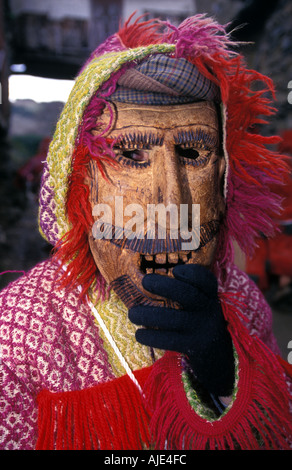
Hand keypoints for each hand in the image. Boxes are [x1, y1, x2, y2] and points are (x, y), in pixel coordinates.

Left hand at [128, 264, 234, 396]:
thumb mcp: (200, 303)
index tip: (175, 270)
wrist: (216, 357)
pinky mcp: (195, 347)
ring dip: (149, 315)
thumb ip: (184, 290)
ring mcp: (203, 329)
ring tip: (132, 314)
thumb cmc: (198, 321)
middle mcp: (209, 310)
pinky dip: (151, 337)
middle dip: (165, 286)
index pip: (206, 280)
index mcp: (210, 295)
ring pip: (174, 319)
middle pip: (188, 294)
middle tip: (145, 281)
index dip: (191, 273)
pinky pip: (170, 340)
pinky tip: (139, 334)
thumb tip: (147, 278)